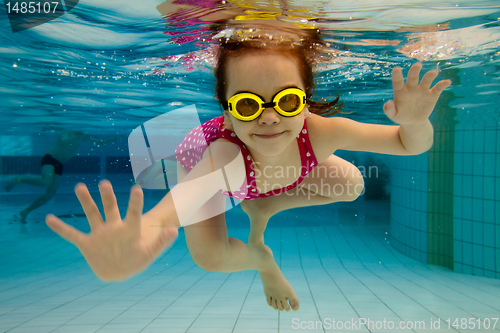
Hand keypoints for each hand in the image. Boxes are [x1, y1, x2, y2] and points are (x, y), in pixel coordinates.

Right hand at [45, 180, 177, 280]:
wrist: (120, 271)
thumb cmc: (137, 260)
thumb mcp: (151, 253)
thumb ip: (161, 243)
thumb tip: (174, 230)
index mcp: (129, 230)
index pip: (132, 213)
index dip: (135, 203)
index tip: (136, 188)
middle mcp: (113, 228)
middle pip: (109, 208)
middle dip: (107, 196)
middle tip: (104, 183)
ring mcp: (99, 235)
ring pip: (92, 214)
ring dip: (86, 202)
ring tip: (80, 186)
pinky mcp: (87, 244)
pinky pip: (72, 235)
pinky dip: (61, 228)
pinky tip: (49, 219)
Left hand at [383, 62, 450, 124]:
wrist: (413, 122)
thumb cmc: (401, 116)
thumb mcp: (393, 115)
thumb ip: (389, 110)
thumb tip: (388, 102)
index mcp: (401, 91)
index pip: (398, 82)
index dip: (397, 75)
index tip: (397, 69)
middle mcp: (412, 88)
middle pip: (413, 76)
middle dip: (415, 70)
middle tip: (418, 65)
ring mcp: (422, 90)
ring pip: (427, 79)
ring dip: (430, 75)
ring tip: (433, 72)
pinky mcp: (432, 95)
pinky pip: (438, 88)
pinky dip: (443, 84)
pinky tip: (447, 82)